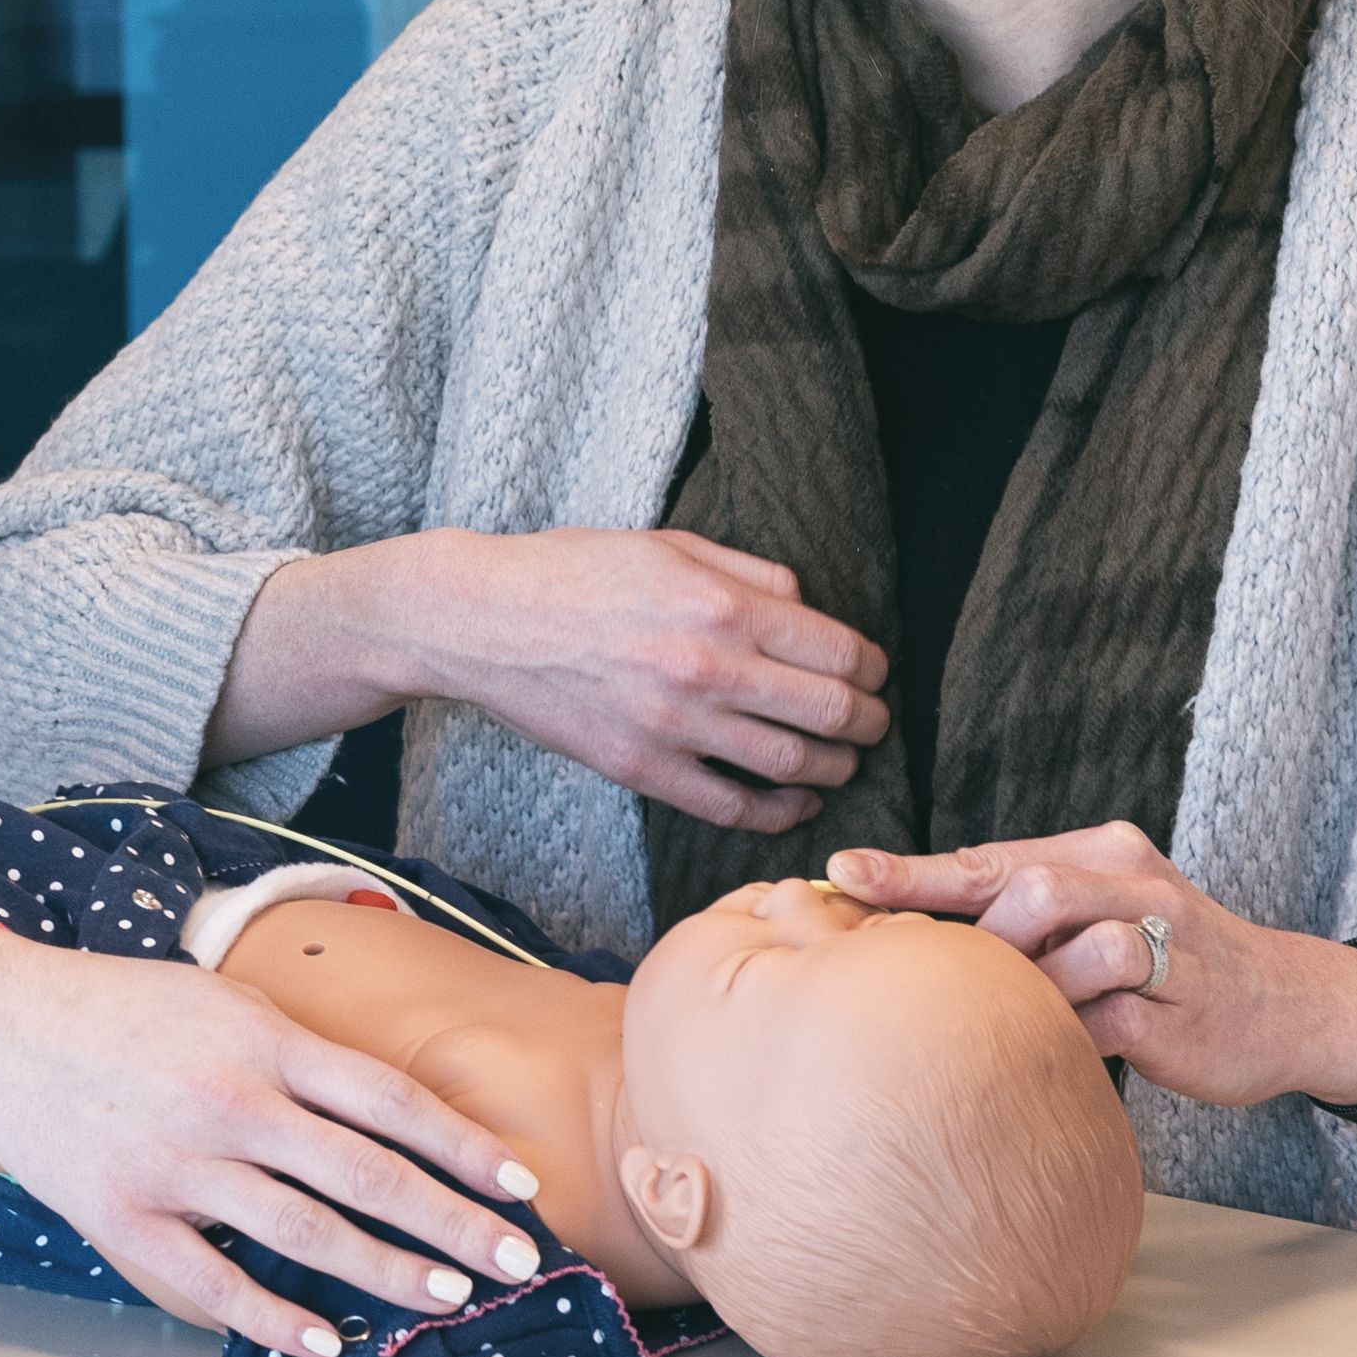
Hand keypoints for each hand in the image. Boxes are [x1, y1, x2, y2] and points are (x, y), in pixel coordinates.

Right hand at [0, 917, 554, 1356]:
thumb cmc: (116, 1006)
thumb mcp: (221, 998)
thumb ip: (296, 1048)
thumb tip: (379, 1107)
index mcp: (262, 1040)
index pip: (390, 1100)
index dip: (462, 1147)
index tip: (519, 1185)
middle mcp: (230, 1104)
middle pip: (367, 1175)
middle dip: (451, 1224)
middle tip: (514, 1260)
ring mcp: (178, 1167)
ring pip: (306, 1234)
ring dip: (385, 1272)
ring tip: (445, 1297)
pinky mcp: (126, 1218)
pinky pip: (215, 1285)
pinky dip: (276, 1320)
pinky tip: (326, 1343)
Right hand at [252, 530, 891, 833]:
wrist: (481, 619)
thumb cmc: (574, 571)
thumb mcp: (670, 544)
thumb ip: (750, 574)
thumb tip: (810, 610)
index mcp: (721, 604)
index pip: (838, 651)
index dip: (873, 668)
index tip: (874, 673)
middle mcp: (707, 668)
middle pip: (830, 714)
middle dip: (868, 722)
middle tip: (873, 722)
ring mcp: (674, 726)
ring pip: (792, 766)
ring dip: (835, 770)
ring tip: (841, 763)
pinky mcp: (641, 769)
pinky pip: (732, 806)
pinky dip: (778, 812)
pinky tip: (795, 802)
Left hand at [830, 823, 1356, 1110]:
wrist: (1291, 1006)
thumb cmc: (1174, 963)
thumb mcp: (1105, 915)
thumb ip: (1028, 915)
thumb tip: (916, 931)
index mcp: (1103, 853)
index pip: (993, 857)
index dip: (914, 870)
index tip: (843, 874)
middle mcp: (1134, 885)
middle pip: (1025, 889)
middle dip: (968, 934)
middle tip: (923, 970)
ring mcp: (1162, 947)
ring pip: (1068, 947)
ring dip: (1023, 986)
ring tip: (998, 1015)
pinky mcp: (1177, 1011)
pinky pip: (1100, 1019)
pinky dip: (1060, 1034)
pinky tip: (1044, 1052)